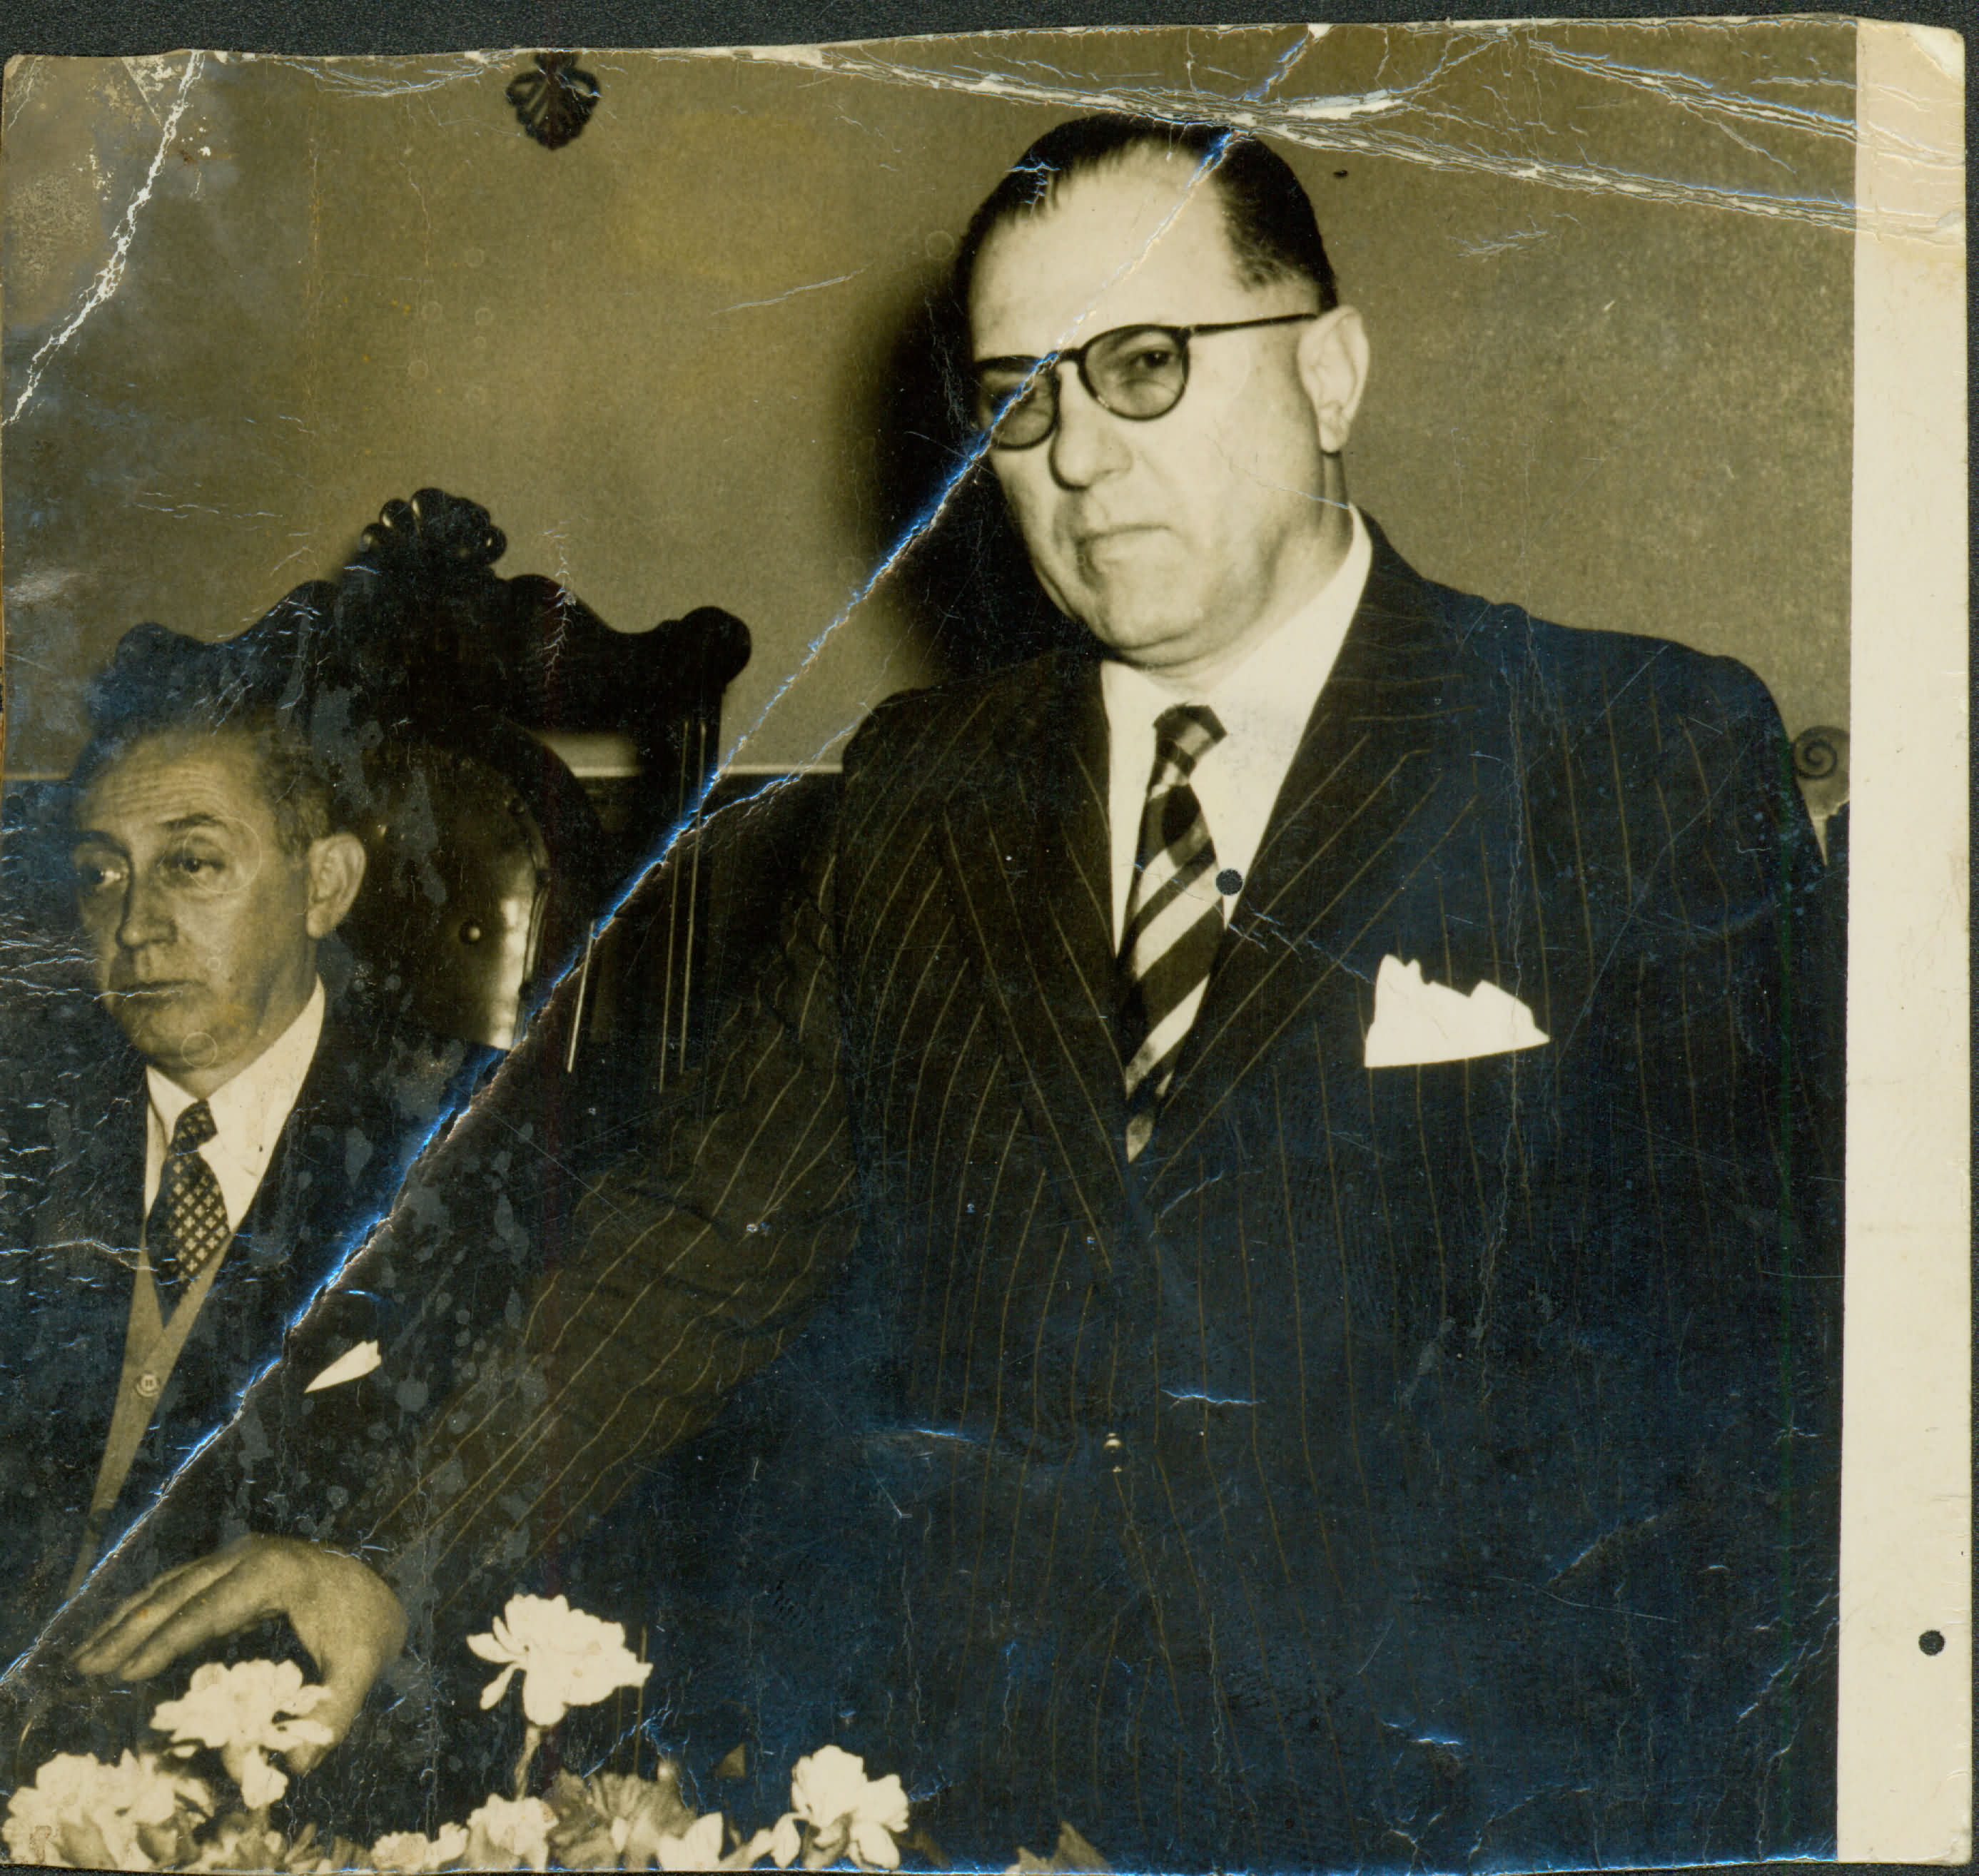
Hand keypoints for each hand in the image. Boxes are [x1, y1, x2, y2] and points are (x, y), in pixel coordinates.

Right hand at [72, 1535, 405, 1771]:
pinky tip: (115, 1635)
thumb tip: (298, 1767)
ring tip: (82, 1657)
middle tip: (84, 1669)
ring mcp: (237, 1555)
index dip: (166, 1641)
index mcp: (275, 1573)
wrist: (380, 1586)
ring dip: (124, 1621)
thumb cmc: (365, 1626)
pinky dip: (143, 1611)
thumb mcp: (360, 1668)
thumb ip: (333, 1715)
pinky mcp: (230, 1565)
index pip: (209, 1609)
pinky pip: (177, 1586)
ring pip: (168, 1586)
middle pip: (177, 1594)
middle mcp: (249, 1555)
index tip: (126, 1673)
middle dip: (129, 1633)